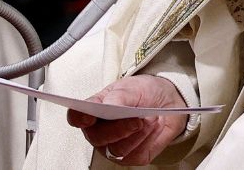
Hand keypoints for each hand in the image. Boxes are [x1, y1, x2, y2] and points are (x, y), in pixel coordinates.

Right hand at [66, 75, 187, 165]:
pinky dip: (148, 139)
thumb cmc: (143, 93)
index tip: (89, 116)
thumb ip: (120, 96)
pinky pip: (136, 154)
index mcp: (94, 111)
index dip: (79, 117)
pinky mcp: (132, 156)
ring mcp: (114, 146)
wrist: (166, 101)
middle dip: (118, 129)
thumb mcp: (133, 87)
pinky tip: (155, 127)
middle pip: (97, 138)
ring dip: (138, 134)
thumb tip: (110, 104)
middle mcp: (100, 132)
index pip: (77, 117)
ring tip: (151, 119)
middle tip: (136, 118)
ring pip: (118, 150)